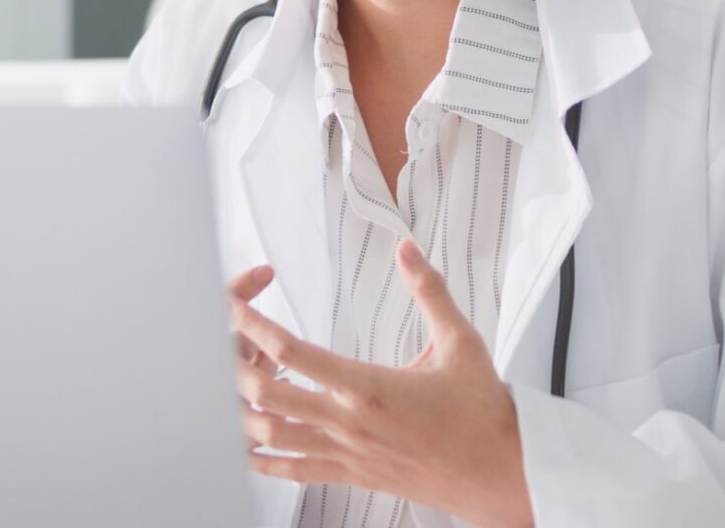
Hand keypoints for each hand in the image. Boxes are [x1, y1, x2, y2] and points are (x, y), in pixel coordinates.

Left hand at [228, 239, 533, 527]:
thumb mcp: (461, 342)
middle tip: (224, 342)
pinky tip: (245, 448)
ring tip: (227, 386)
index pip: (292, 352)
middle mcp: (348, 422)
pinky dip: (262, 460)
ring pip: (272, 436)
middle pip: (266, 396)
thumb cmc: (483, 412)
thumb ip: (430, 291)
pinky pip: (294, 470)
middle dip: (235, 368)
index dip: (254, 326)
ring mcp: (346, 453)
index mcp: (367, 386)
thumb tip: (408, 249)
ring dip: (241, 412)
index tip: (235, 306)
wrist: (501, 474)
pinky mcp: (351, 475)